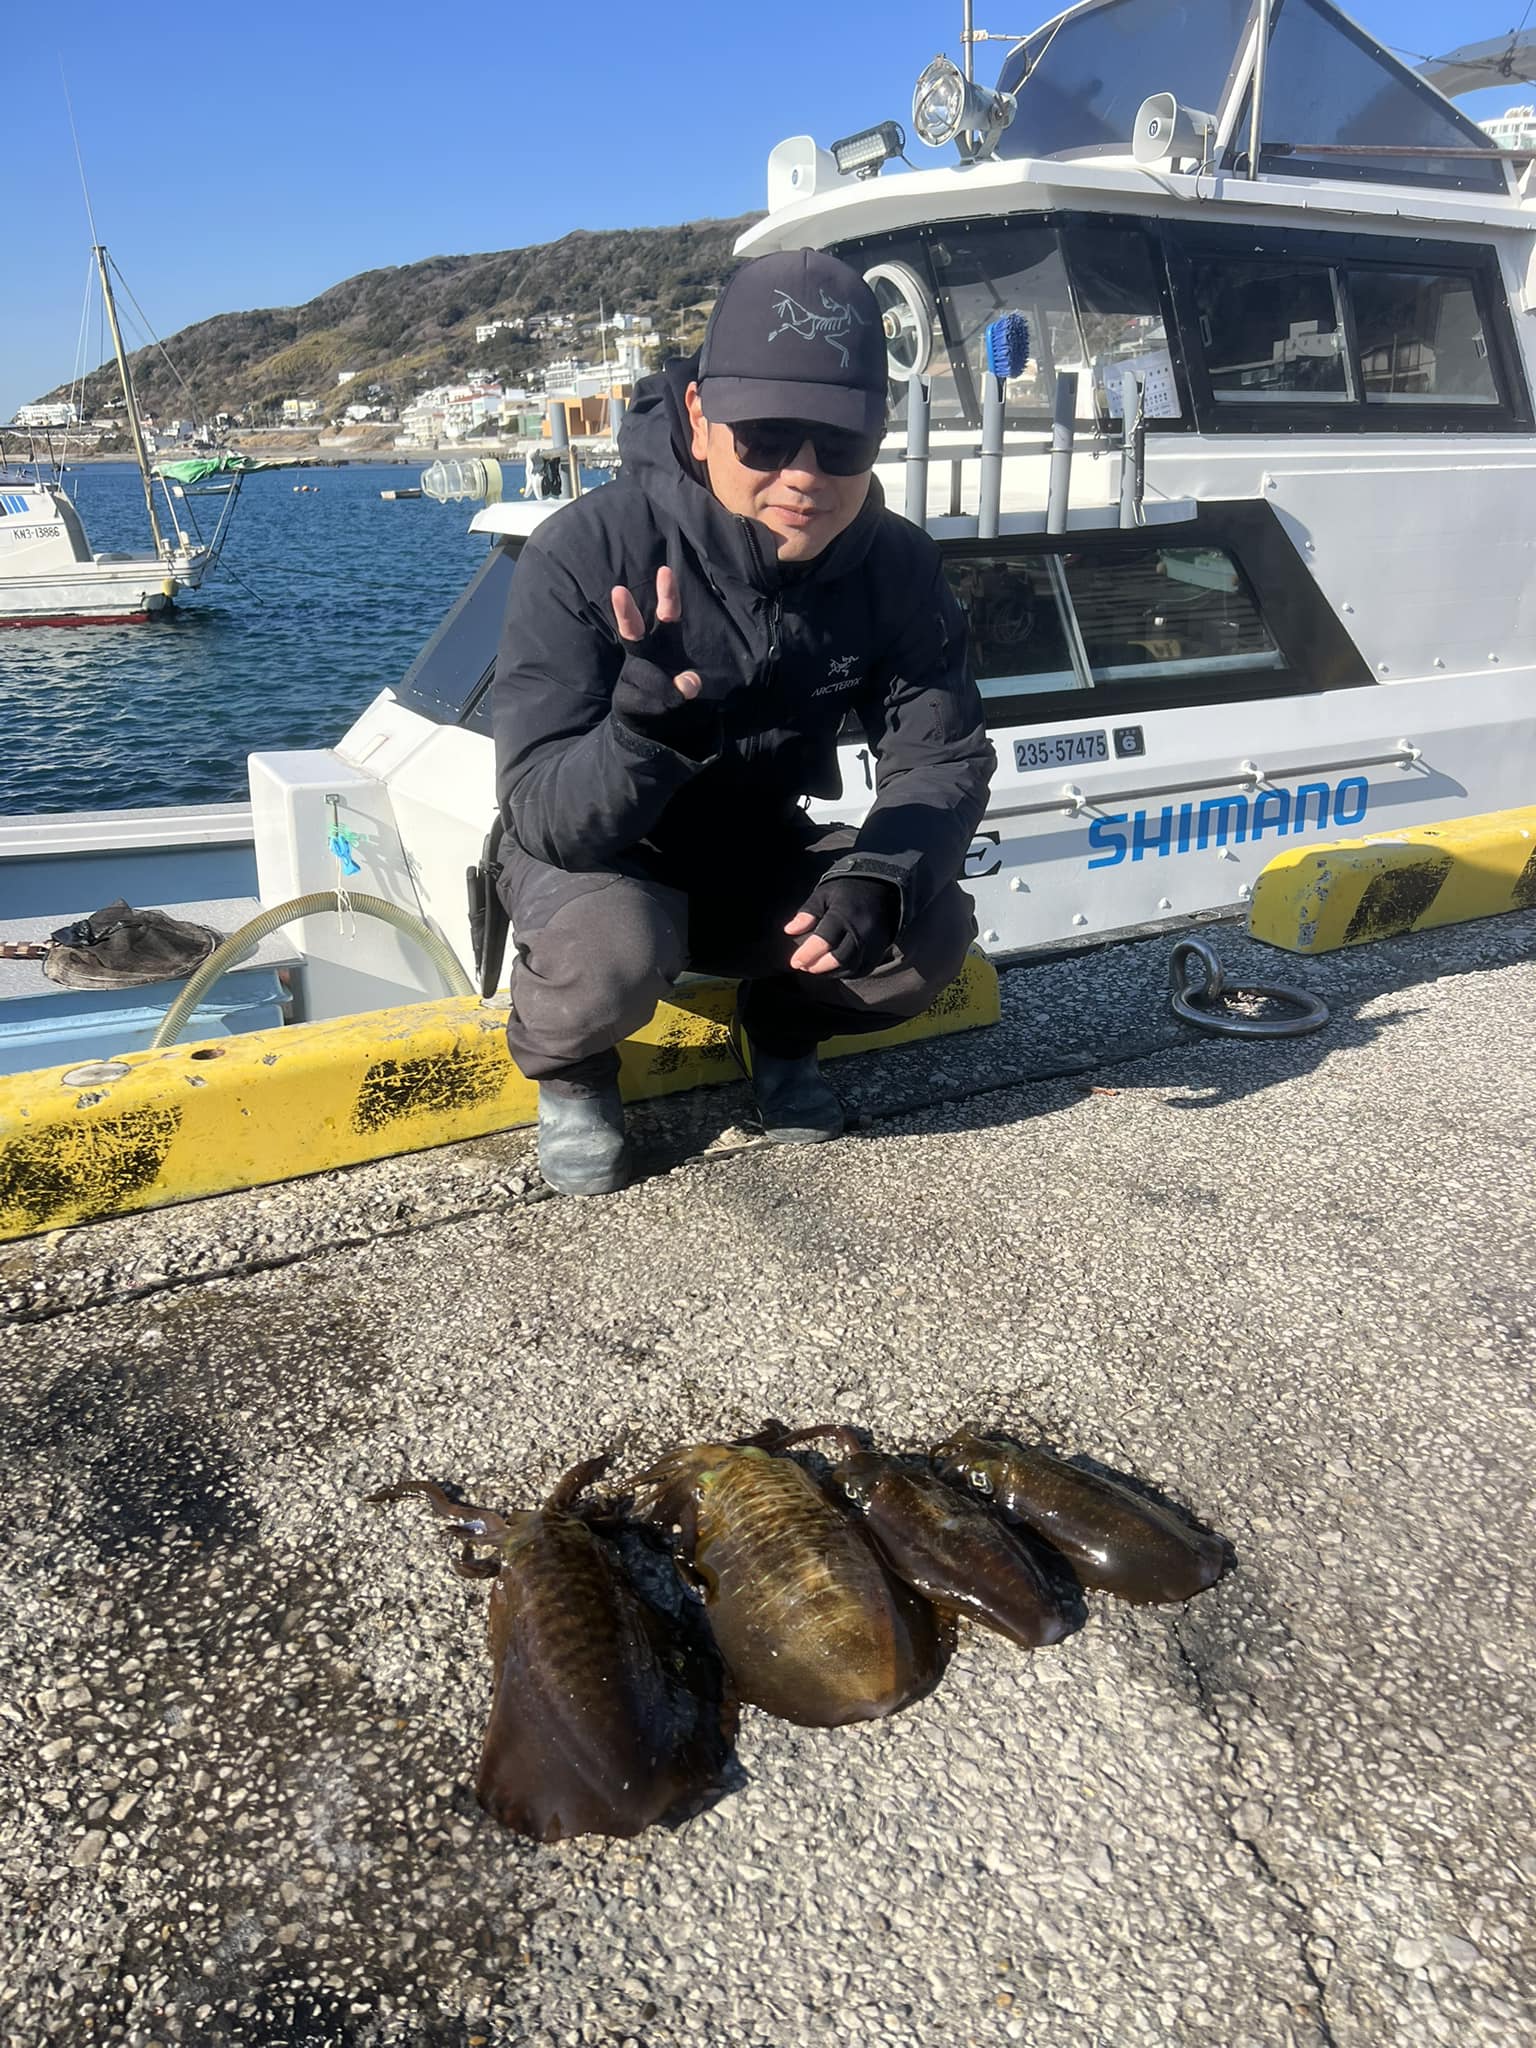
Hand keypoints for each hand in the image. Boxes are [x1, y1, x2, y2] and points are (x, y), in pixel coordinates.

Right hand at [610, 567, 716, 757]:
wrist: (647, 725)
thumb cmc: (668, 695)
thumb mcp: (683, 690)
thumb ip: (685, 686)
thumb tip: (690, 684)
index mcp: (659, 643)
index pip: (666, 615)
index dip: (667, 595)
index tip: (665, 571)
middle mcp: (642, 655)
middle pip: (633, 630)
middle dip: (626, 612)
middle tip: (618, 590)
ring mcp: (631, 675)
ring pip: (640, 673)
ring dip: (656, 684)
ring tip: (683, 691)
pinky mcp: (625, 697)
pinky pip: (643, 700)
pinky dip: (658, 706)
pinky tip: (662, 709)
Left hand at [785, 876, 900, 978]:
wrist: (882, 886)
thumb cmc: (847, 889)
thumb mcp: (824, 894)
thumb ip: (808, 913)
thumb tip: (790, 930)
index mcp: (844, 914)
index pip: (824, 941)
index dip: (807, 955)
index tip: (795, 962)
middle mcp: (861, 930)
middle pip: (839, 958)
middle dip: (818, 966)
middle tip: (805, 966)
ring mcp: (873, 941)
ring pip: (851, 967)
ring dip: (831, 972)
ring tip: (817, 967)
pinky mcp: (881, 948)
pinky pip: (864, 968)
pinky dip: (848, 972)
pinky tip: (835, 969)